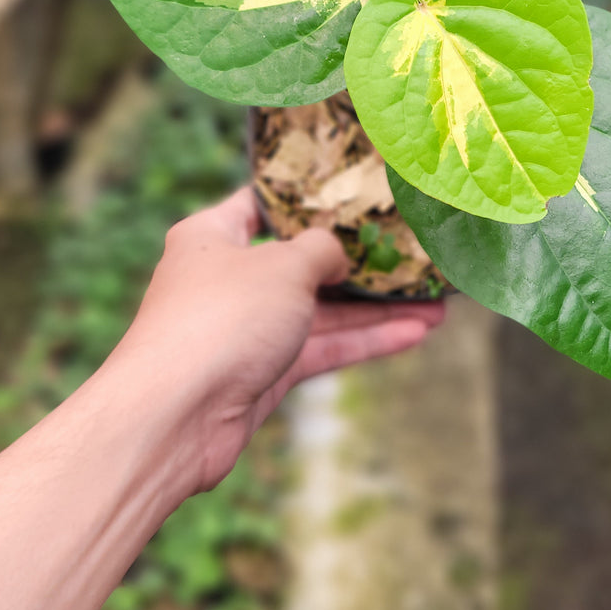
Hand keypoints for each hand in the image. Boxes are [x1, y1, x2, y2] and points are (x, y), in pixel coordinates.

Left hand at [109, 187, 444, 495]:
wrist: (174, 417)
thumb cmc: (221, 318)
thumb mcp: (284, 264)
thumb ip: (322, 250)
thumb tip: (337, 255)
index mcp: (212, 235)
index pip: (262, 203)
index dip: (306, 197)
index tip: (352, 192)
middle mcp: (228, 279)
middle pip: (303, 262)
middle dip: (361, 265)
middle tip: (412, 257)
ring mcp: (247, 328)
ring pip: (322, 311)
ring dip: (377, 309)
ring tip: (437, 304)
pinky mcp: (263, 373)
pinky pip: (322, 348)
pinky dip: (365, 341)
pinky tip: (415, 333)